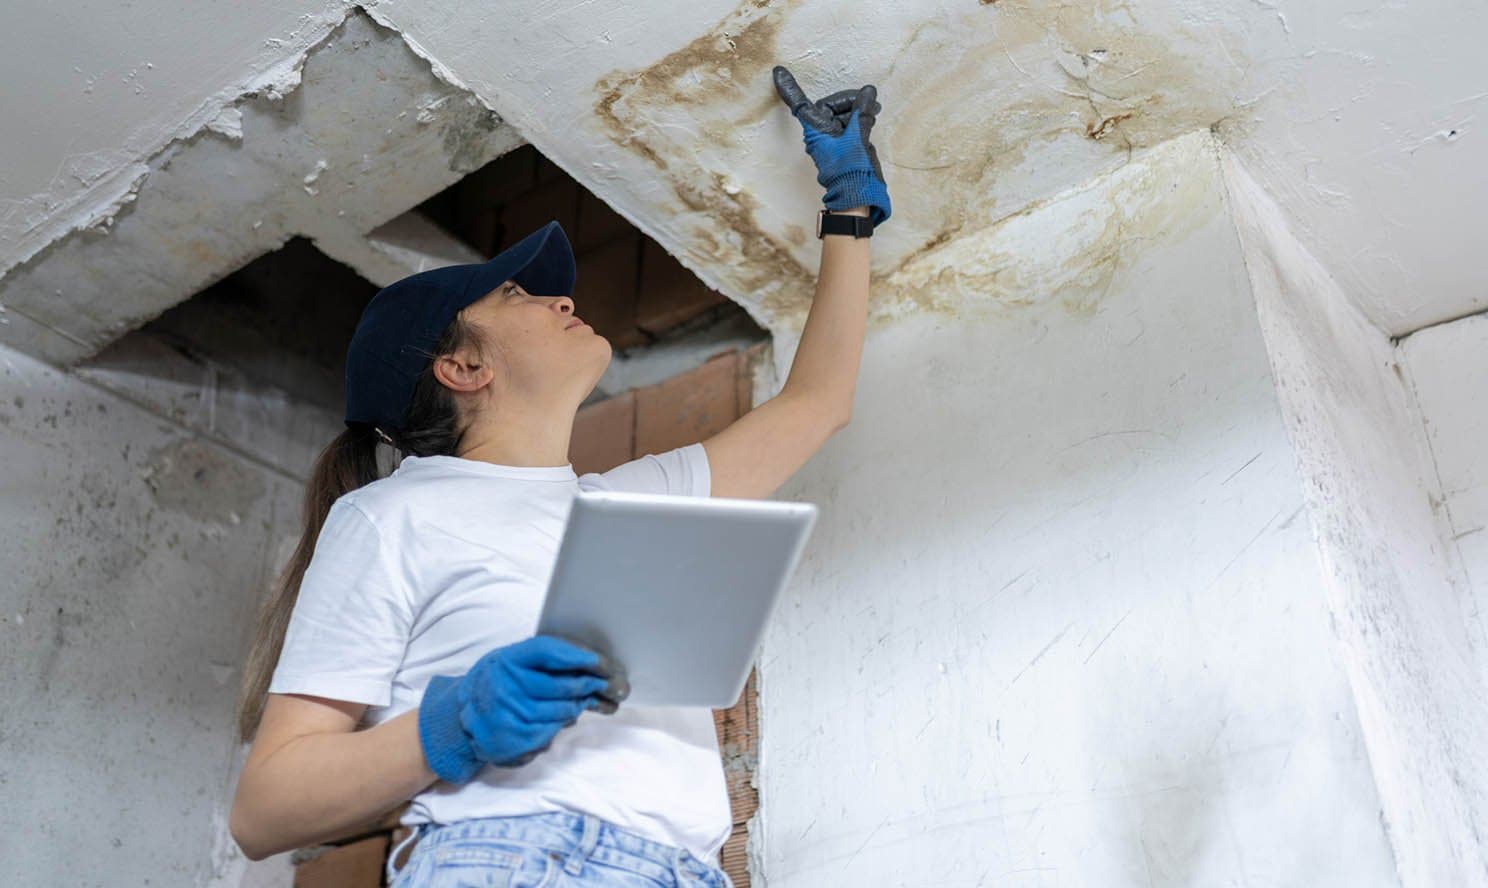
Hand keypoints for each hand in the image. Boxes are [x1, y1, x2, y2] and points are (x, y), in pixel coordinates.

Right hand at [417, 635, 629, 783]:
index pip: (549, 652)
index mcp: (506, 660)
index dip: (579, 657)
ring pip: (561, 712)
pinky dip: (560, 725)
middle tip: (611, 685)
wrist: (461, 720)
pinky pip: (550, 732)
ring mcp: (509, 715)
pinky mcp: (514, 740)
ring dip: (579, 707)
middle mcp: (505, 686)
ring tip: (586, 702)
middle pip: (562, 686)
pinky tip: (562, 720)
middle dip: (591, 686)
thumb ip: (544, 660)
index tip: (603, 663)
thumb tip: (591, 666)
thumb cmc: (497, 684)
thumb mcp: (511, 662)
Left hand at [772, 65, 890, 225]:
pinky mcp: (843, 145)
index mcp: (816, 131)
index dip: (790, 88)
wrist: (857, 196)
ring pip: (842, 115)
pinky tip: (871, 115)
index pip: (800, 104)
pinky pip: (848, 125)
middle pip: (830, 106)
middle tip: (868, 101)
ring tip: (874, 110)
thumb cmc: (850, 171)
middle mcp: (821, 134)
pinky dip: (859, 119)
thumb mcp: (858, 138)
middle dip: (849, 100)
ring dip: (857, 110)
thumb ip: (862, 113)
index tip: (778, 73)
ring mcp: (832, 140)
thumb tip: (867, 92)